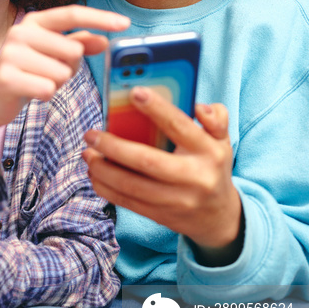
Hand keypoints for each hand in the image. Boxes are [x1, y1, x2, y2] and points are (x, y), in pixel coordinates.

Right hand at [0, 5, 129, 167]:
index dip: (100, 18)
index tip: (126, 23)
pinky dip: (45, 95)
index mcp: (34, 21)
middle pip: (72, 50)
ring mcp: (10, 54)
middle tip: (50, 73)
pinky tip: (31, 93)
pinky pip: (48, 89)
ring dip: (57, 83)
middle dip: (70, 68)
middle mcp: (20, 31)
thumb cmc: (27, 73)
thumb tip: (104, 41)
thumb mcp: (55, 56)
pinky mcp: (6, 77)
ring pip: (62, 72)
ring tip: (38, 82)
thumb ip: (79, 44)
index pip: (72, 14)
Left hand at [83, 87, 241, 252]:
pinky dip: (106, 188)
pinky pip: (127, 202)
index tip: (135, 92)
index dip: (157, 109)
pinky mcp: (160, 215)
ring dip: (103, 169)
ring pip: (131, 186)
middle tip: (91, 134)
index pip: (180, 126)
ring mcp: (176, 200)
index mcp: (208, 152)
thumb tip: (200, 107)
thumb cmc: (212, 165)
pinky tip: (93, 173)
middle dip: (114, 147)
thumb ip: (216, 117)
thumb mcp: (221, 139)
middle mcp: (193, 177)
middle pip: (147, 161)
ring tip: (87, 153)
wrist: (218, 216)